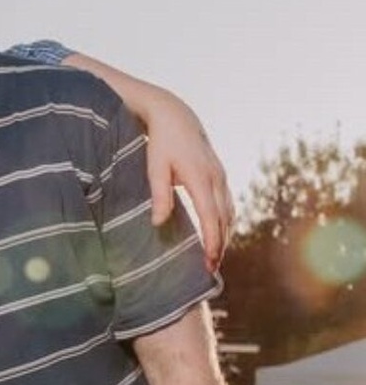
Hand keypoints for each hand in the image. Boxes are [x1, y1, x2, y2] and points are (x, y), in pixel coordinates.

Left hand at [141, 86, 233, 270]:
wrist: (175, 115)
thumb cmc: (160, 142)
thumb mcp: (154, 167)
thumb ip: (158, 195)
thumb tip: (158, 223)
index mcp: (201, 178)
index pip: (211, 217)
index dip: (212, 241)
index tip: (209, 262)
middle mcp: (216, 178)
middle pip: (224, 218)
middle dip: (220, 244)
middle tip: (211, 269)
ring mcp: (221, 175)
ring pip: (229, 211)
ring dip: (225, 235)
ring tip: (215, 257)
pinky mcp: (219, 174)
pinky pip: (227, 203)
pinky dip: (225, 221)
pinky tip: (219, 234)